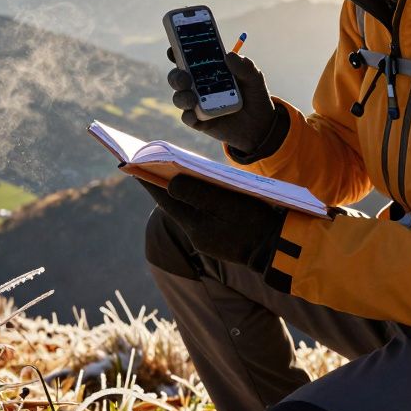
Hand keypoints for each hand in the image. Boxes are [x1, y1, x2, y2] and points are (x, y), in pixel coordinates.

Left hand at [138, 175, 286, 271]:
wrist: (277, 249)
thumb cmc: (256, 224)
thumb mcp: (229, 205)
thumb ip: (199, 194)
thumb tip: (171, 183)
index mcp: (195, 226)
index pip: (165, 199)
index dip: (148, 180)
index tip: (133, 163)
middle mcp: (194, 233)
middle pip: (171, 203)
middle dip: (159, 182)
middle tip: (145, 161)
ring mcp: (204, 237)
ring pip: (183, 208)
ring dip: (175, 190)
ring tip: (163, 169)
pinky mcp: (214, 237)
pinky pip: (196, 214)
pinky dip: (190, 199)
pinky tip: (191, 186)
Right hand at [167, 48, 276, 153]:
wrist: (261, 125)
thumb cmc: (254, 96)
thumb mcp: (254, 78)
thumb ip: (245, 66)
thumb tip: (229, 55)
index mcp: (207, 70)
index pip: (187, 58)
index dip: (177, 52)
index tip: (173, 49)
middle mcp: (198, 85)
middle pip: (177, 78)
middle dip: (176, 76)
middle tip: (185, 78)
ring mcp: (198, 104)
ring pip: (179, 98)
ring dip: (182, 97)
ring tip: (192, 99)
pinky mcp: (200, 121)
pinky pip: (188, 118)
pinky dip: (189, 116)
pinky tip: (195, 116)